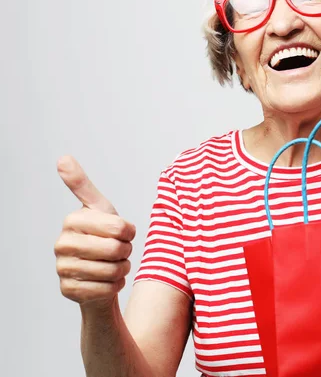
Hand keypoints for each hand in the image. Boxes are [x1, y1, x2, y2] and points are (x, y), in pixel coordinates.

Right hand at [54, 156, 135, 307]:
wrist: (96, 271)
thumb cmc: (101, 235)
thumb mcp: (98, 208)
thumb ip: (82, 185)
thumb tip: (63, 158)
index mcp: (72, 221)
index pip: (119, 228)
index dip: (129, 232)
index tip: (122, 232)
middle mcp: (62, 244)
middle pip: (116, 249)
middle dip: (126, 251)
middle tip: (120, 250)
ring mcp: (63, 269)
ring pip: (113, 270)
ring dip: (122, 268)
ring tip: (114, 264)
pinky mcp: (69, 290)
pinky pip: (108, 288)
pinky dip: (116, 285)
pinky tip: (108, 279)